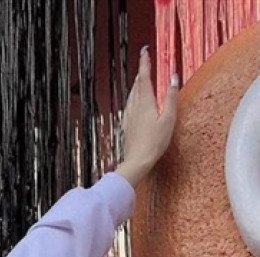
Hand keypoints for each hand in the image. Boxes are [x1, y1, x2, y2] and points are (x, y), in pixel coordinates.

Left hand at [117, 46, 178, 187]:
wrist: (137, 161)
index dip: (144, 63)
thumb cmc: (154, 142)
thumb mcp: (168, 118)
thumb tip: (173, 78)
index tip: (144, 51)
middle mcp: (134, 107)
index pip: (144, 77)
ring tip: (141, 80)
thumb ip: (170, 97)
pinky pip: (129, 106)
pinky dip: (133, 98)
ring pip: (132, 95)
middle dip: (142, 73)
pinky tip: (134, 103)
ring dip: (137, 85)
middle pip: (137, 85)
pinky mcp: (127, 126)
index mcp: (145, 102)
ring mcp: (129, 117)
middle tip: (145, 64)